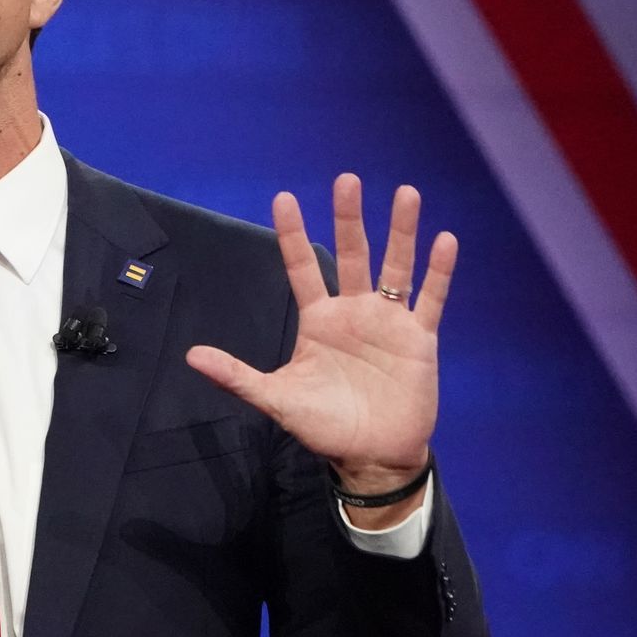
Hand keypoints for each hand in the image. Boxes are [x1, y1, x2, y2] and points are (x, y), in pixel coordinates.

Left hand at [185, 175, 454, 513]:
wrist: (372, 457)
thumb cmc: (325, 427)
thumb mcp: (277, 399)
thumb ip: (237, 375)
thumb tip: (191, 356)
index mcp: (318, 320)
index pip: (303, 268)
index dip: (294, 235)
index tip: (284, 198)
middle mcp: (353, 312)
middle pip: (353, 255)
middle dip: (350, 218)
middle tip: (346, 179)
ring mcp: (388, 322)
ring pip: (395, 267)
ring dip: (401, 232)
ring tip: (406, 193)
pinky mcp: (419, 339)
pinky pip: (431, 299)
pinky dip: (438, 272)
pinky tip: (445, 241)